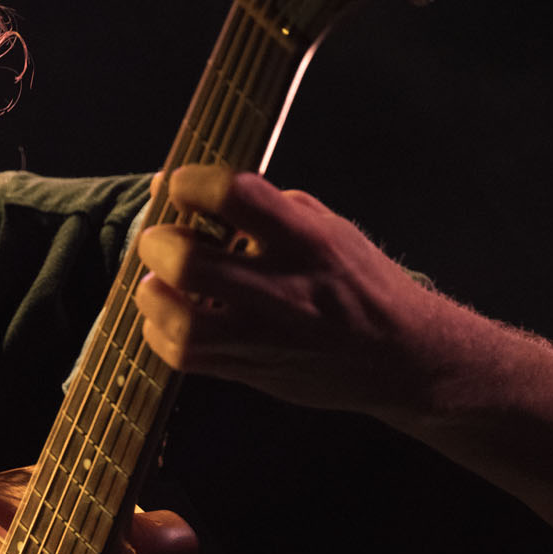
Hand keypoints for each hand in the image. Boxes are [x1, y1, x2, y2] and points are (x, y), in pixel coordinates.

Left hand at [132, 164, 471, 415]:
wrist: (400, 357)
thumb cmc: (360, 284)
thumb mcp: (327, 229)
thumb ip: (263, 205)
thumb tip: (185, 185)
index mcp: (307, 241)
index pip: (234, 196)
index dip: (192, 184)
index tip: (181, 185)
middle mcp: (284, 289)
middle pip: (190, 262)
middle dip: (159, 243)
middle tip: (160, 239)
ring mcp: (264, 336)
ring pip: (179, 321)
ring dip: (152, 294)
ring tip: (157, 281)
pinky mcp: (250, 369)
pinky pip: (182, 356)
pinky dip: (160, 332)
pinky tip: (168, 317)